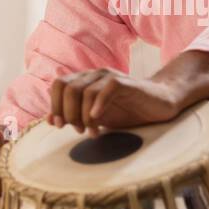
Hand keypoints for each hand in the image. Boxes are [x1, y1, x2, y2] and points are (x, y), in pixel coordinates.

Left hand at [47, 69, 181, 134]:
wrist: (159, 104)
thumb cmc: (128, 110)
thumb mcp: (97, 117)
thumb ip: (75, 116)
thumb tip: (50, 120)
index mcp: (85, 81)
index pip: (58, 85)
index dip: (54, 105)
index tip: (60, 126)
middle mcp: (95, 75)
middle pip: (67, 88)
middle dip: (68, 113)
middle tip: (79, 131)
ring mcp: (110, 77)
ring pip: (84, 91)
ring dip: (83, 116)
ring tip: (92, 132)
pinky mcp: (126, 83)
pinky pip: (106, 88)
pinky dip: (98, 105)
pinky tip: (98, 120)